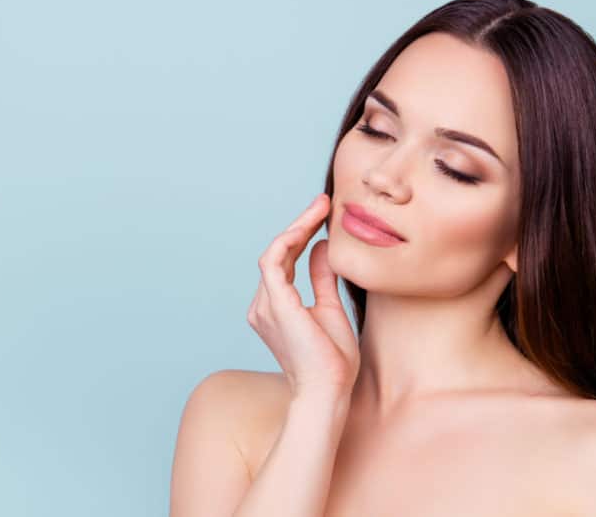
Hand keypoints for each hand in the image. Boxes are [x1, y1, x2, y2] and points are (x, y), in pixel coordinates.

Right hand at [247, 193, 359, 399]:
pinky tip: (310, 227)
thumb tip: (322, 248)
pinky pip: (274, 260)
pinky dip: (290, 239)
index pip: (283, 262)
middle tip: (324, 203)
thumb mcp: (331, 310)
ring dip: (298, 227)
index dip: (301, 236)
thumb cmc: (332, 362)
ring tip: (321, 208)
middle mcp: (263, 306)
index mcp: (275, 309)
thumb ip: (322, 279)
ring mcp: (265, 305)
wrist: (329, 392)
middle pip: (278, 254)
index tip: (323, 215)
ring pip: (275, 252)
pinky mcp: (275, 304)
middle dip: (301, 225)